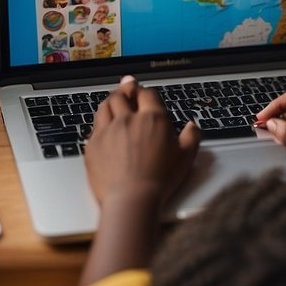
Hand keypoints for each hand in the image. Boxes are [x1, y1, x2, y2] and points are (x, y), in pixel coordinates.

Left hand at [85, 76, 200, 208]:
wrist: (131, 199)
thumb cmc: (160, 180)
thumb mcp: (185, 157)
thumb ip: (191, 136)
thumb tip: (192, 125)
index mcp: (152, 119)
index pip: (147, 93)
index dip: (145, 90)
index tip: (144, 91)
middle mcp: (128, 120)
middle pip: (122, 95)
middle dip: (125, 89)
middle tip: (127, 86)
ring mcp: (108, 130)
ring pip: (105, 106)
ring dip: (110, 100)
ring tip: (114, 100)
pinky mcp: (93, 144)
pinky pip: (94, 125)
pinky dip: (100, 121)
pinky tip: (103, 124)